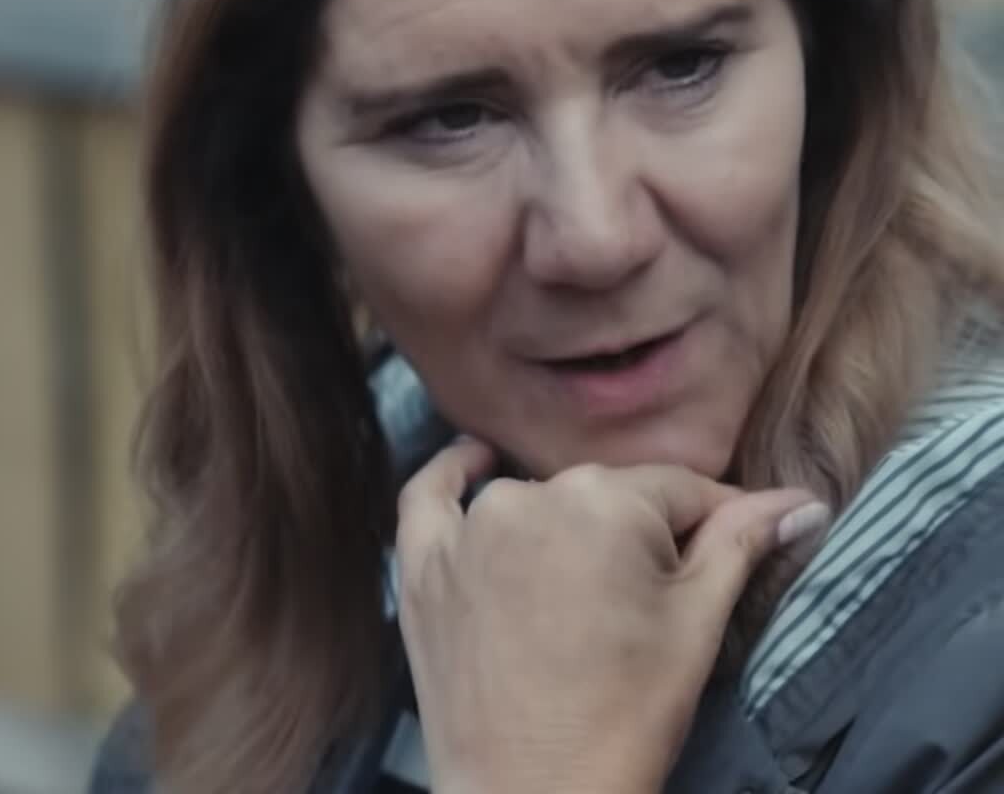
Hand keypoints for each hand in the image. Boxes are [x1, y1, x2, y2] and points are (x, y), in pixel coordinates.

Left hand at [395, 439, 830, 793]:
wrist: (532, 792)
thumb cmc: (626, 715)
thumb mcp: (697, 625)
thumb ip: (741, 545)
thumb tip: (801, 500)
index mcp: (605, 502)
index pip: (680, 490)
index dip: (714, 520)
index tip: (732, 548)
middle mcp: (527, 497)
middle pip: (605, 496)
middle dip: (637, 533)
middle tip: (651, 597)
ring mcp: (467, 529)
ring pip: (533, 500)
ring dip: (563, 525)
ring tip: (584, 587)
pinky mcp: (420, 565)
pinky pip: (430, 497)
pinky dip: (454, 474)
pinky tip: (475, 461)